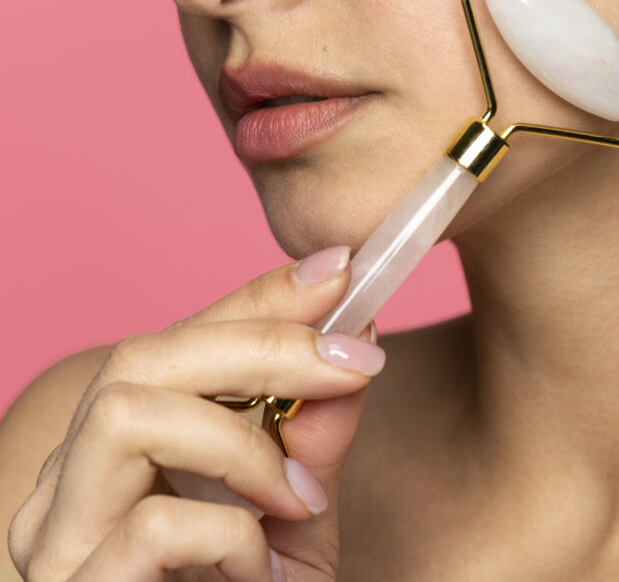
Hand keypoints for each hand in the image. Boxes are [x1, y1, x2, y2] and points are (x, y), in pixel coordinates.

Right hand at [8, 245, 382, 580]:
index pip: (175, 344)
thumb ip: (311, 447)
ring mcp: (56, 544)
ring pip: (124, 412)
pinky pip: (148, 524)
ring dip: (240, 438)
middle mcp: (68, 488)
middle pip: (140, 357)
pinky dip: (231, 532)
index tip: (342, 270)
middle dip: (264, 342)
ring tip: (299, 496)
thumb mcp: (295, 525)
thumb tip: (349, 357)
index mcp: (120, 458)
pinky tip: (265, 567)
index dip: (259, 298)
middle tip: (359, 359)